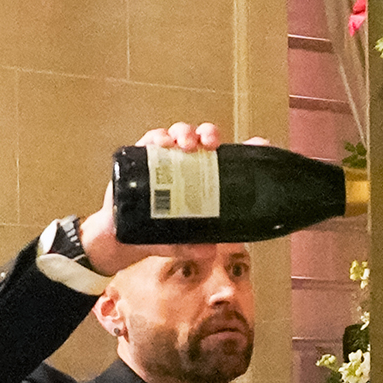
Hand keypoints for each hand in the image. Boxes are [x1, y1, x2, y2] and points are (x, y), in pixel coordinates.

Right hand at [81, 121, 249, 273]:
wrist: (122, 239)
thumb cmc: (159, 235)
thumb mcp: (182, 243)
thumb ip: (194, 246)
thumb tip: (209, 250)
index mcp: (204, 180)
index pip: (227, 160)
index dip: (244, 149)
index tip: (259, 143)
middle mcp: (187, 166)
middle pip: (202, 140)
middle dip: (208, 135)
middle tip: (210, 144)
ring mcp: (164, 160)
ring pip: (178, 135)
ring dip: (184, 133)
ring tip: (186, 144)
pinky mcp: (141, 159)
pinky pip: (150, 141)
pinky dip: (157, 137)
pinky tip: (162, 142)